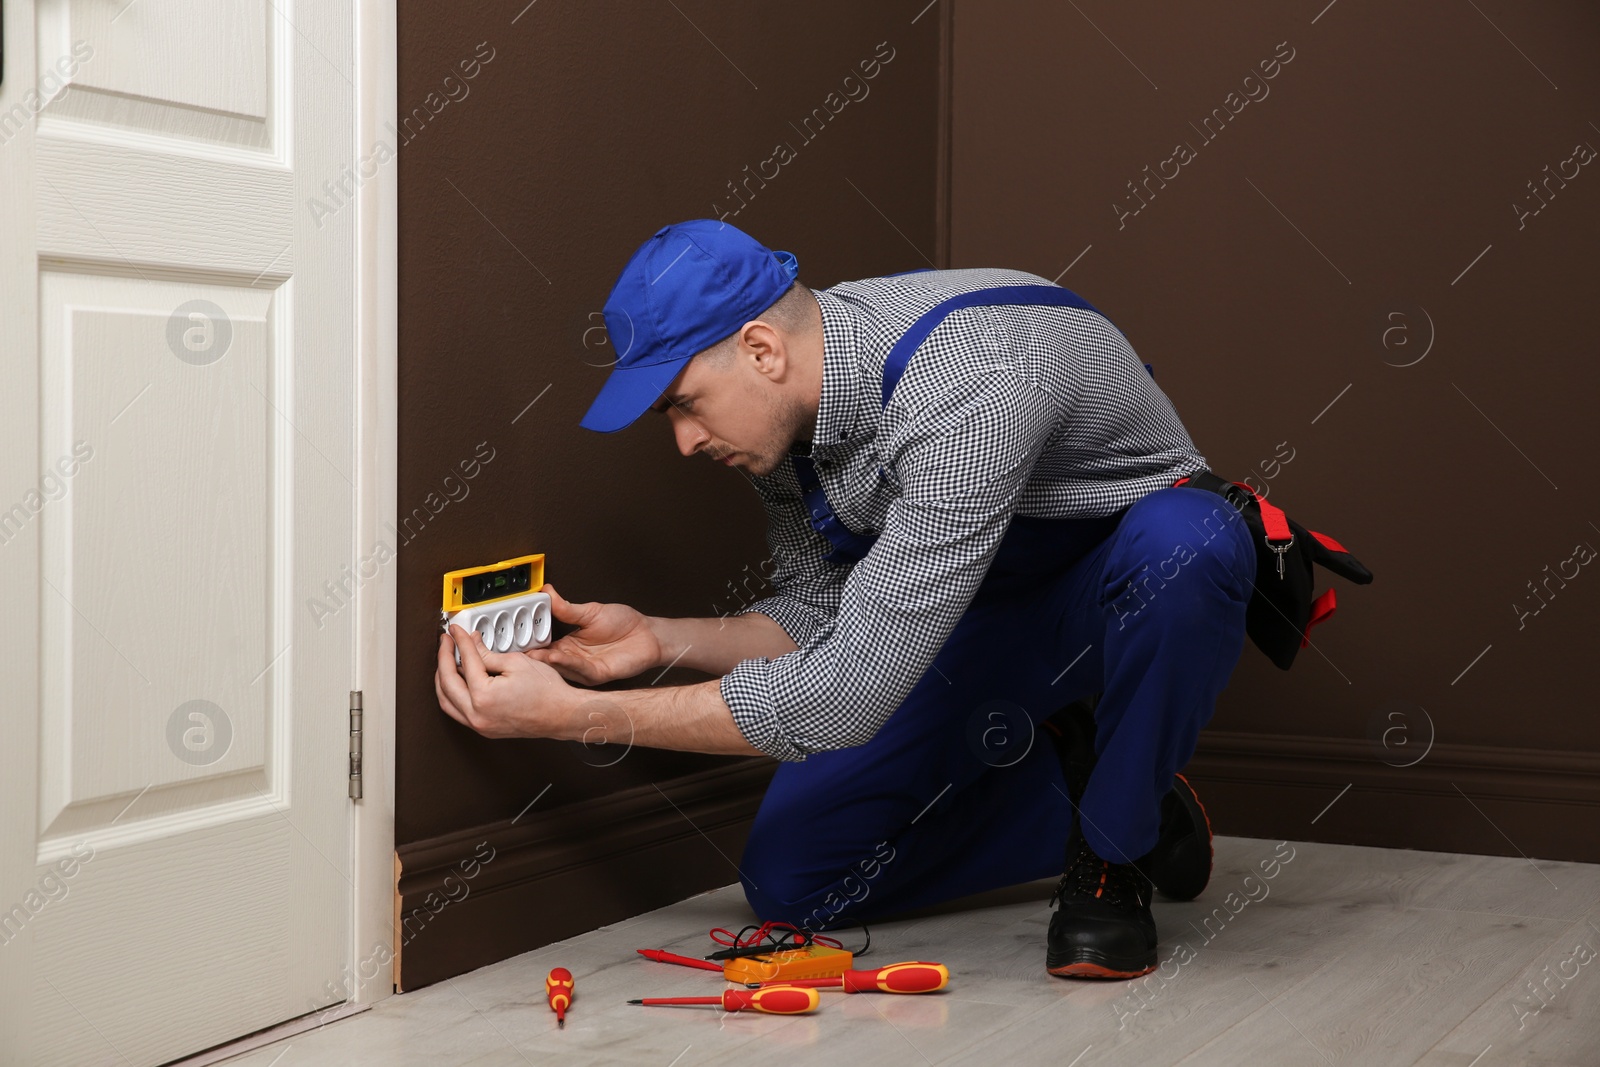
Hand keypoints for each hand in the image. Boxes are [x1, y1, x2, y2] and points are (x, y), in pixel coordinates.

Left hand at [436, 623, 574, 738]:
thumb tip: (472, 645)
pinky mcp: (484, 728)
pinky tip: (457, 681)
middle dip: (443, 658)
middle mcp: (477, 715)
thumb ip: (487, 653)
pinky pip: (457, 711)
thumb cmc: (547, 693)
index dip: (460, 641)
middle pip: (446, 682)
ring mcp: (479, 725)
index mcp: (483, 697)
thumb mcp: (516, 663)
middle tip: (447, 642)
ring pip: (446, 701)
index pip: (465, 661)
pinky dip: (452, 694)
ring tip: (447, 660)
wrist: (562, 714)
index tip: (456, 632)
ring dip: (442, 679)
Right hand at [524, 584, 663, 684]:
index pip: (542, 644)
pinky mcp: (596, 674)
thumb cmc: (624, 624)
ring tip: (533, 654)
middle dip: (531, 656)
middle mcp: (573, 658)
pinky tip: (556, 655)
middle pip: (546, 659)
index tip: (512, 637)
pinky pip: (578, 669)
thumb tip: (547, 592)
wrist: (648, 634)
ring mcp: (583, 668)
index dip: (527, 642)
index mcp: (568, 643)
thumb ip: (566, 608)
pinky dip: (566, 662)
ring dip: (546, 660)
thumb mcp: (590, 611)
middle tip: (516, 650)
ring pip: (559, 667)